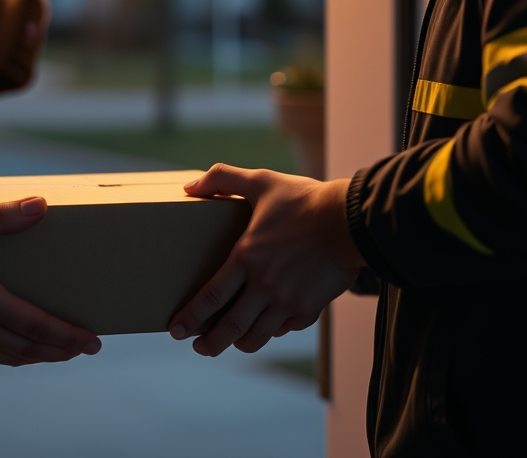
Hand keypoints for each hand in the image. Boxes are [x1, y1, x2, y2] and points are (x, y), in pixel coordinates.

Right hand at [0, 196, 101, 366]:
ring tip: (61, 349)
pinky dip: (11, 355)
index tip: (92, 340)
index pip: (36, 326)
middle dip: (62, 350)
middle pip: (29, 349)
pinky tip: (20, 346)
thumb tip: (40, 205)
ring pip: (11, 358)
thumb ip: (2, 218)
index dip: (67, 335)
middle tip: (86, 347)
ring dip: (40, 355)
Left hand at [169, 165, 362, 356]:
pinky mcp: (309, 309)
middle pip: (230, 326)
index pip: (210, 296)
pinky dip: (272, 331)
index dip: (190, 316)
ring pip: (256, 336)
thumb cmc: (305, 199)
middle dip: (210, 342)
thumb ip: (223, 178)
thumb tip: (189, 187)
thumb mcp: (262, 181)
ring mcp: (287, 301)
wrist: (351, 220)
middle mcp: (264, 285)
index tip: (174, 329)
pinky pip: (284, 329)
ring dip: (239, 343)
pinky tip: (266, 327)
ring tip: (230, 343)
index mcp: (247, 257)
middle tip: (199, 347)